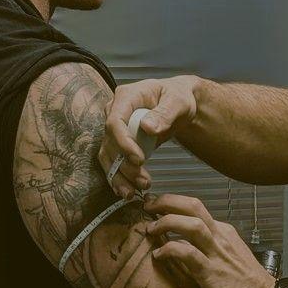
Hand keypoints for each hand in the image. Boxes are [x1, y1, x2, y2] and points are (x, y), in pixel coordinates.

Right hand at [98, 75, 203, 196]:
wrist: (177, 106)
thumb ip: (165, 113)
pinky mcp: (118, 143)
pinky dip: (120, 178)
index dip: (123, 143)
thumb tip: (147, 127)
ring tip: (137, 190)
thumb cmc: (178, 98)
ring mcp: (114, 128)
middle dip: (124, 165)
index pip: (115, 122)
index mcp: (126, 97)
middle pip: (110, 143)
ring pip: (108, 156)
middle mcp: (114, 111)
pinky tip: (128, 190)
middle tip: (143, 181)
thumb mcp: (178, 102)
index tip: (138, 160)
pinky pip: (113, 162)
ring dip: (120, 176)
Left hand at [140, 194, 276, 287]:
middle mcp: (220, 237)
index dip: (174, 204)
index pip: (196, 209)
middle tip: (148, 205)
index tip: (157, 207)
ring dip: (167, 222)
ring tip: (151, 228)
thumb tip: (186, 246)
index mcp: (223, 232)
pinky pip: (188, 254)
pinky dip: (170, 250)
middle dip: (167, 201)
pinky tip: (158, 255)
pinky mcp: (212, 272)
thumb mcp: (229, 256)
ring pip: (191, 225)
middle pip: (193, 206)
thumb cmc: (247, 284)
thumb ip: (210, 247)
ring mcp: (217, 253)